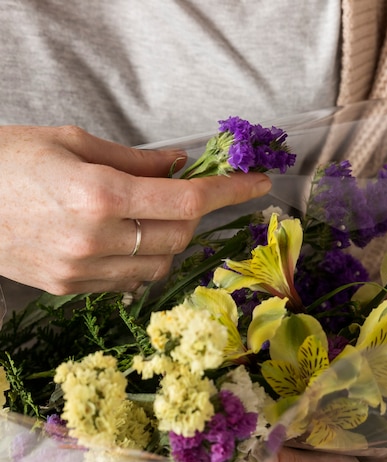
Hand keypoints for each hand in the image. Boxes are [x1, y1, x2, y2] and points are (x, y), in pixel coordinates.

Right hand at [0, 125, 270, 293]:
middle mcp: (95, 240)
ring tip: (148, 216)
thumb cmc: (9, 160)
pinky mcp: (69, 289)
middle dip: (193, 215)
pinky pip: (130, 281)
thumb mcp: (72, 142)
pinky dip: (142, 260)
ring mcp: (82, 271)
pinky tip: (125, 240)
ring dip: (169, 239)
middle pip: (178, 237)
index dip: (229, 192)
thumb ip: (135, 160)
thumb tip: (180, 165)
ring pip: (159, 264)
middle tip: (186, 193)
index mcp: (98, 194)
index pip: (185, 202)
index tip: (257, 184)